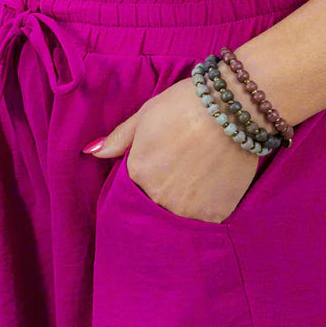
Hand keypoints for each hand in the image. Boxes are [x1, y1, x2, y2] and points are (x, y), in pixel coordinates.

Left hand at [81, 77, 260, 222]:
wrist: (235, 107)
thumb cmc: (186, 104)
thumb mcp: (146, 114)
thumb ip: (118, 139)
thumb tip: (91, 153)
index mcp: (137, 174)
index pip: (130, 191)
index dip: (143, 181)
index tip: (156, 171)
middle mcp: (157, 198)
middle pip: (153, 206)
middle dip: (161, 195)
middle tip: (179, 176)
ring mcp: (187, 210)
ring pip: (177, 217)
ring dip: (183, 206)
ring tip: (196, 183)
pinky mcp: (215, 215)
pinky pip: (204, 222)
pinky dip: (206, 209)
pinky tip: (213, 189)